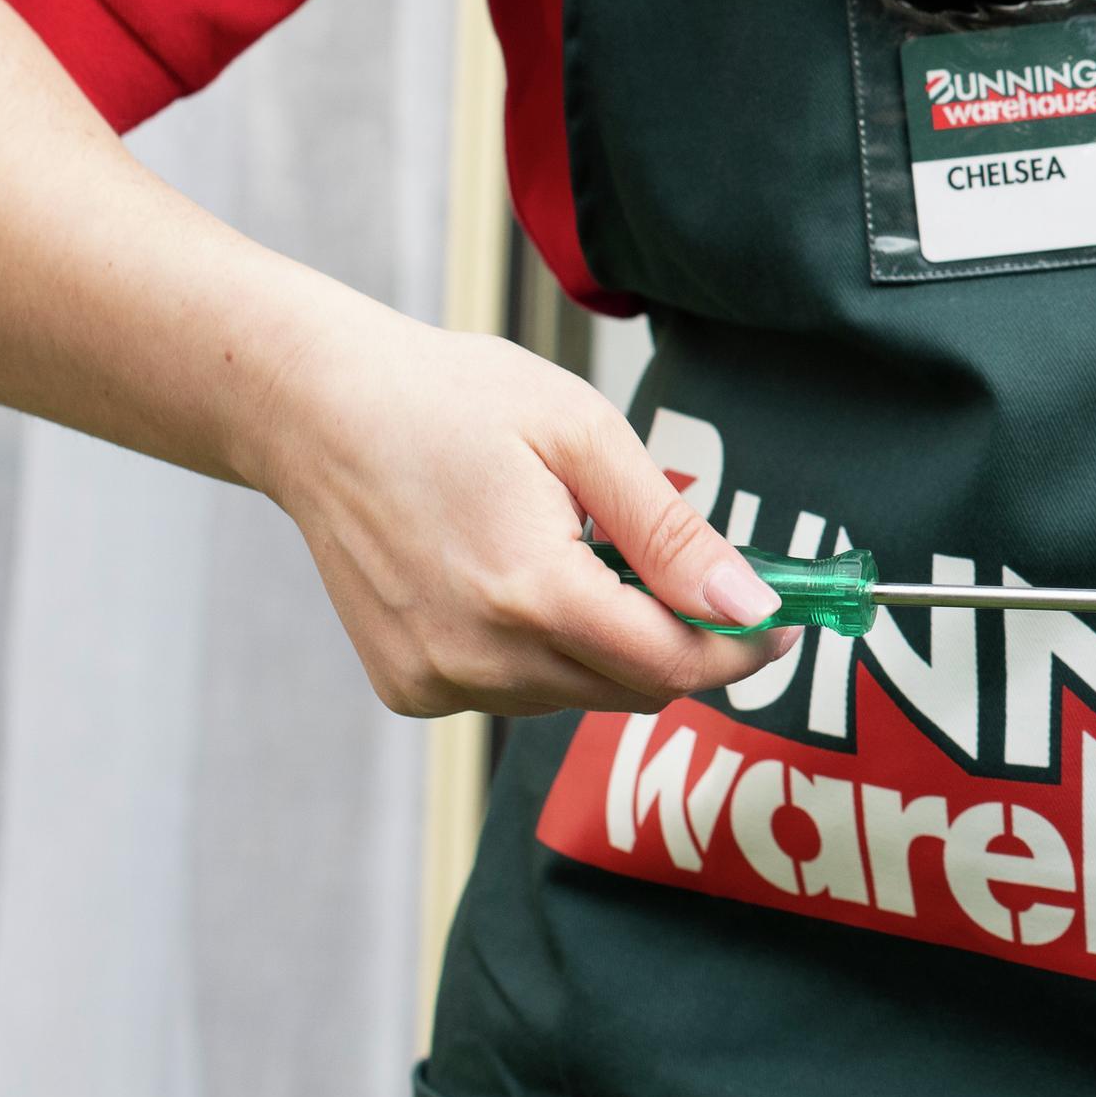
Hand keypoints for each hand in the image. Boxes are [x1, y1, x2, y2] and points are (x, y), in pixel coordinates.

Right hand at [250, 313, 792, 715]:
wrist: (316, 412)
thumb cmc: (450, 401)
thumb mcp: (582, 435)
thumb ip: (670, 532)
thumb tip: (748, 602)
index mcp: (530, 591)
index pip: (673, 664)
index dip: (740, 649)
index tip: (778, 619)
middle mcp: (479, 656)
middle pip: (632, 689)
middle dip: (683, 645)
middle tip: (701, 579)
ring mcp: (436, 680)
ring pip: (576, 695)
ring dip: (608, 646)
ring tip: (581, 555)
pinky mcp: (408, 688)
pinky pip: (515, 692)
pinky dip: (541, 652)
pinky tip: (513, 580)